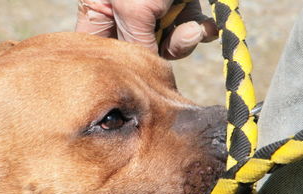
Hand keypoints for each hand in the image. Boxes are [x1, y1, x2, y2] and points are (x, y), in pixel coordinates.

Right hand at [75, 0, 217, 58]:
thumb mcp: (133, 10)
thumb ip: (135, 44)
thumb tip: (146, 70)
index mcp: (98, 10)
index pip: (97, 48)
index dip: (111, 66)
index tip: (128, 77)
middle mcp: (123, 14)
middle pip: (135, 52)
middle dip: (156, 54)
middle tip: (166, 43)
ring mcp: (152, 11)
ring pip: (164, 46)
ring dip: (182, 43)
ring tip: (192, 30)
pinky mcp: (178, 7)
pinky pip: (187, 31)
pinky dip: (200, 31)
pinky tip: (205, 27)